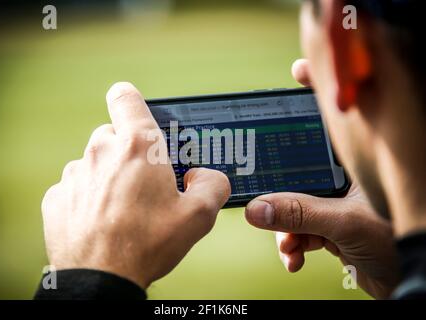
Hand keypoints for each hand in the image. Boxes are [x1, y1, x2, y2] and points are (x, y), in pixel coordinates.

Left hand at [41, 82, 230, 288]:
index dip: (131, 101)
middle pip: (115, 136)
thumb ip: (213, 184)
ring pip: (95, 163)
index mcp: (137, 146)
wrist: (101, 280)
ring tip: (124, 210)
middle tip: (145, 184)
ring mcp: (75, 174)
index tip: (137, 116)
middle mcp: (101, 151)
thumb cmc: (148, 244)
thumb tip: (205, 176)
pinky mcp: (57, 197)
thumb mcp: (199, 216)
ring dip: (109, 177)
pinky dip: (89, 198)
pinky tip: (101, 222)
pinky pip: (77, 187)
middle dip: (130, 154)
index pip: (125, 96)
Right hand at [244, 59, 399, 298]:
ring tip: (287, 242)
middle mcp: (345, 178)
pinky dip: (292, 242)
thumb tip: (258, 208)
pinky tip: (294, 256)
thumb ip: (299, 214)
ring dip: (285, 225)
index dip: (317, 94)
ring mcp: (335, 202)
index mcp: (357, 164)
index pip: (335, 122)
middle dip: (279, 183)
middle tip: (260, 184)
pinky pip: (299, 227)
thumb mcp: (345, 223)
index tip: (299, 72)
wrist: (405, 283)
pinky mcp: (329, 225)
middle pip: (302, 164)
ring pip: (295, 202)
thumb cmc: (396, 243)